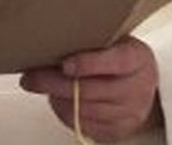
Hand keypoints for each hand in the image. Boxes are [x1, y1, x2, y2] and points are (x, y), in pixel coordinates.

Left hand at [19, 37, 162, 142]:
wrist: (141, 84)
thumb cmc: (118, 56)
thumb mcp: (113, 40)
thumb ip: (90, 41)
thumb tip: (48, 40)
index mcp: (138, 58)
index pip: (115, 61)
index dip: (88, 63)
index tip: (64, 65)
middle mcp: (139, 87)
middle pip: (91, 90)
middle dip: (55, 83)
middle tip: (31, 77)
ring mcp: (131, 112)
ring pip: (84, 110)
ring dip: (56, 99)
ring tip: (39, 85)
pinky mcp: (120, 130)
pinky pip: (85, 126)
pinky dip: (64, 113)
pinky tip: (56, 99)